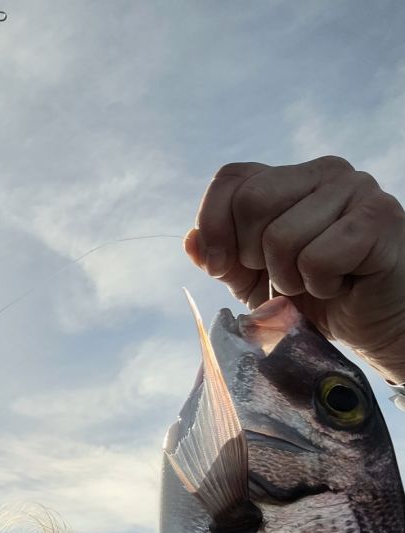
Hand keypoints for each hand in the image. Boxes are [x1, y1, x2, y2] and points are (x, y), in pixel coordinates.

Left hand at [185, 156, 404, 383]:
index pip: (230, 179)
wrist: (376, 323)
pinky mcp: (378, 219)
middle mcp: (323, 171)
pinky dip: (321, 285)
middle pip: (251, 202)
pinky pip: (317, 257)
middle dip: (254, 258)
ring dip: (291, 279)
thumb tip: (190, 240)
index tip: (220, 267)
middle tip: (285, 278)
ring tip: (318, 283)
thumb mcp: (256, 281)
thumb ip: (223, 259)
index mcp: (290, 177)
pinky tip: (341, 284)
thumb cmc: (319, 297)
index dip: (213, 227)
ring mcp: (356, 189)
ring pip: (282, 237)